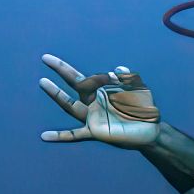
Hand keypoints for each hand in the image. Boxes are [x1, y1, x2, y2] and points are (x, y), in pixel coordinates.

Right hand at [39, 54, 160, 147]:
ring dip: (57, 94)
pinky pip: (75, 134)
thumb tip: (118, 68)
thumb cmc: (143, 108)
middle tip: (46, 57)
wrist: (150, 130)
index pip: (89, 77)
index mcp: (102, 91)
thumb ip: (128, 79)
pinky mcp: (95, 131)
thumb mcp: (138, 90)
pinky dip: (60, 136)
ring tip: (43, 82)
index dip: (95, 75)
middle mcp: (94, 103)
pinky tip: (45, 136)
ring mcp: (93, 117)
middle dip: (61, 71)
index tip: (107, 75)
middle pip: (74, 84)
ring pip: (71, 106)